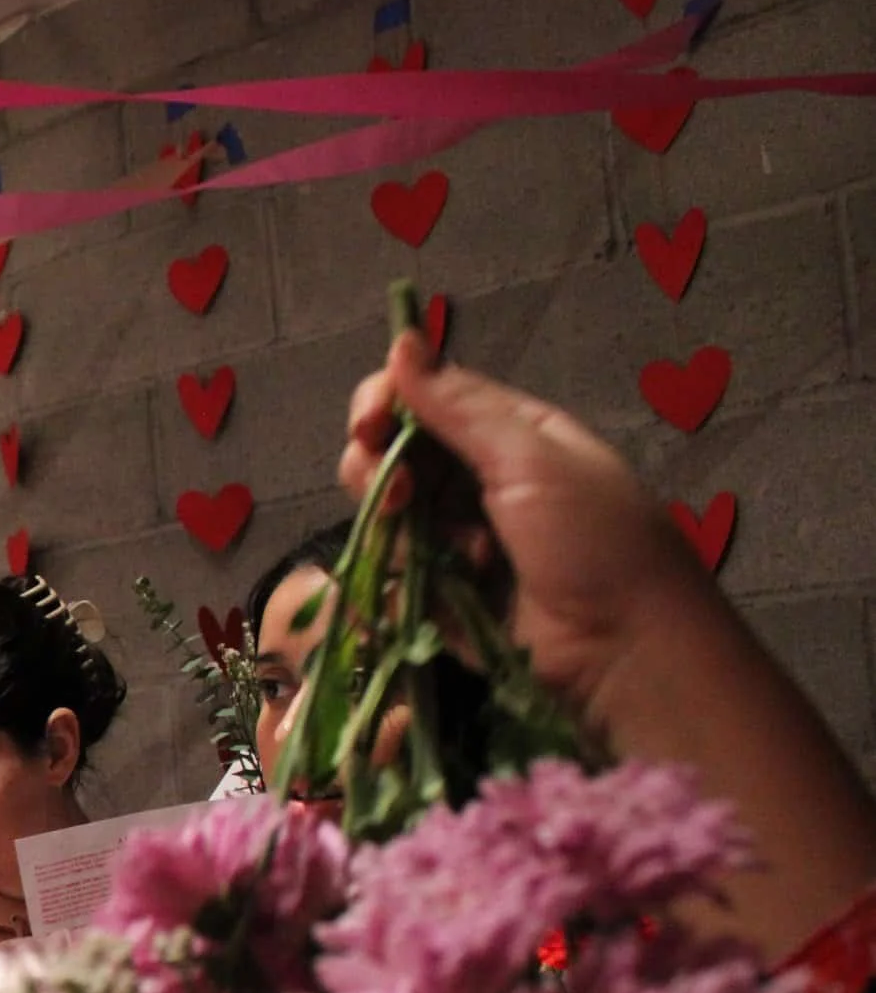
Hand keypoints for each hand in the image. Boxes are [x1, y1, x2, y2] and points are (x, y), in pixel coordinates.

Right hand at [342, 332, 723, 726]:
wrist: (624, 651)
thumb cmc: (594, 541)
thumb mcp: (532, 458)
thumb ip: (458, 406)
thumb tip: (402, 341)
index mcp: (508, 433)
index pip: (422, 398)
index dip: (383, 403)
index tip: (368, 425)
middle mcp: (475, 481)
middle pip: (388, 454)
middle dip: (377, 469)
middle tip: (400, 496)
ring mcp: (453, 541)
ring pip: (383, 516)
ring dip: (400, 532)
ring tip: (452, 556)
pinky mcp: (438, 597)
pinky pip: (389, 577)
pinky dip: (397, 583)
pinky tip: (436, 594)